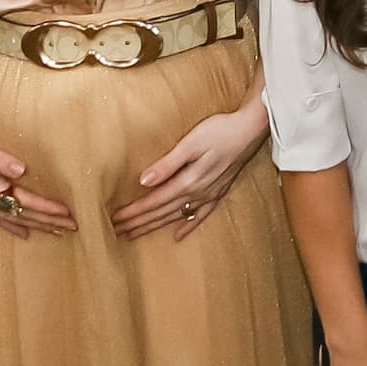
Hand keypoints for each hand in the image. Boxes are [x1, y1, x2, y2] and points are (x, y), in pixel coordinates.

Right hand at [0, 91, 74, 235]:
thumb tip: (19, 171)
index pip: (24, 200)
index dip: (47, 208)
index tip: (68, 212)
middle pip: (22, 213)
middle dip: (48, 221)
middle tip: (74, 226)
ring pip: (12, 219)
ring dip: (36, 226)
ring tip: (57, 232)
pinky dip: (13, 227)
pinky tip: (24, 234)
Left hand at [113, 101, 270, 238]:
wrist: (251, 130)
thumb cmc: (220, 131)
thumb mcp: (191, 143)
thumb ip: (167, 164)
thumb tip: (144, 181)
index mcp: (188, 181)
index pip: (154, 201)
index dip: (133, 211)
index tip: (115, 220)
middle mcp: (198, 193)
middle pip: (161, 212)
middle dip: (138, 223)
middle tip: (117, 233)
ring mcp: (209, 195)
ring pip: (176, 216)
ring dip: (154, 226)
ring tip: (136, 234)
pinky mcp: (219, 192)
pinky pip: (201, 215)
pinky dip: (187, 226)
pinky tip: (177, 235)